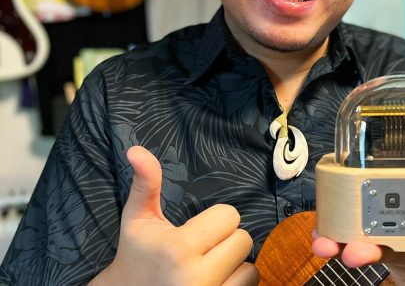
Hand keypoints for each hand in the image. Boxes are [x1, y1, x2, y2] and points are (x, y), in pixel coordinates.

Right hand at [90, 146, 257, 285]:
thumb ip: (145, 183)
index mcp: (177, 249)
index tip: (196, 231)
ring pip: (251, 267)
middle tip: (202, 249)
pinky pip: (251, 285)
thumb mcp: (138, 218)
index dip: (215, 220)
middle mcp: (195, 278)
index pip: (230, 216)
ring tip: (208, 268)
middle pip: (243, 240)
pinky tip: (215, 283)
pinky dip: (237, 283)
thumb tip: (136, 149)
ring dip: (234, 265)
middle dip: (225, 241)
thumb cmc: (137, 254)